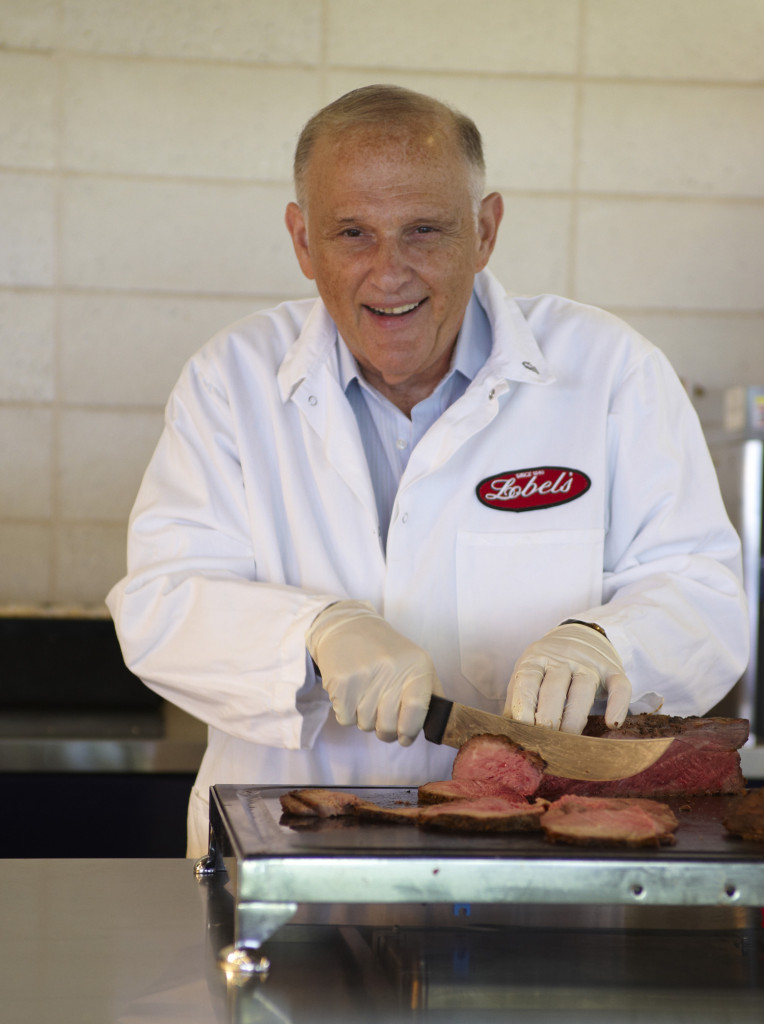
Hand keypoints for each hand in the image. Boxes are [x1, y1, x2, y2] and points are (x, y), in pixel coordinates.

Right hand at [306, 600, 442, 745]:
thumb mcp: (417, 662)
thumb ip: (431, 693)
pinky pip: (346, 720)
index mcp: (416, 667)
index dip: (410, 731)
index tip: (405, 737)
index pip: (416, 710)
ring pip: (365, 725)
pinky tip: (351, 692)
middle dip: (385, 730)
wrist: (347, 627)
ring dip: (365, 718)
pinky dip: (347, 713)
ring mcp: (363, 677)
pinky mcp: (340, 683)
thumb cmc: (386, 651)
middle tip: (382, 716)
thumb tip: (438, 725)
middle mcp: (391, 671)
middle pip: (388, 727)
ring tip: (365, 694)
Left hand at [504, 622, 630, 733]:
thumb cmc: (548, 666)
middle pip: (554, 689)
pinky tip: (612, 723)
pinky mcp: (612, 670)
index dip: (524, 707)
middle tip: (545, 743)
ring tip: (570, 743)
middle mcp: (561, 659)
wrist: (581, 635)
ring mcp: (588, 664)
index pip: (527, 682)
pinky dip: (618, 704)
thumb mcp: (529, 674)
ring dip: (575, 718)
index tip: (522, 731)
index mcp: (535, 660)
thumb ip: (517, 700)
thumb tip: (507, 733)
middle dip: (548, 718)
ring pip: (583, 690)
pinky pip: (619, 687)